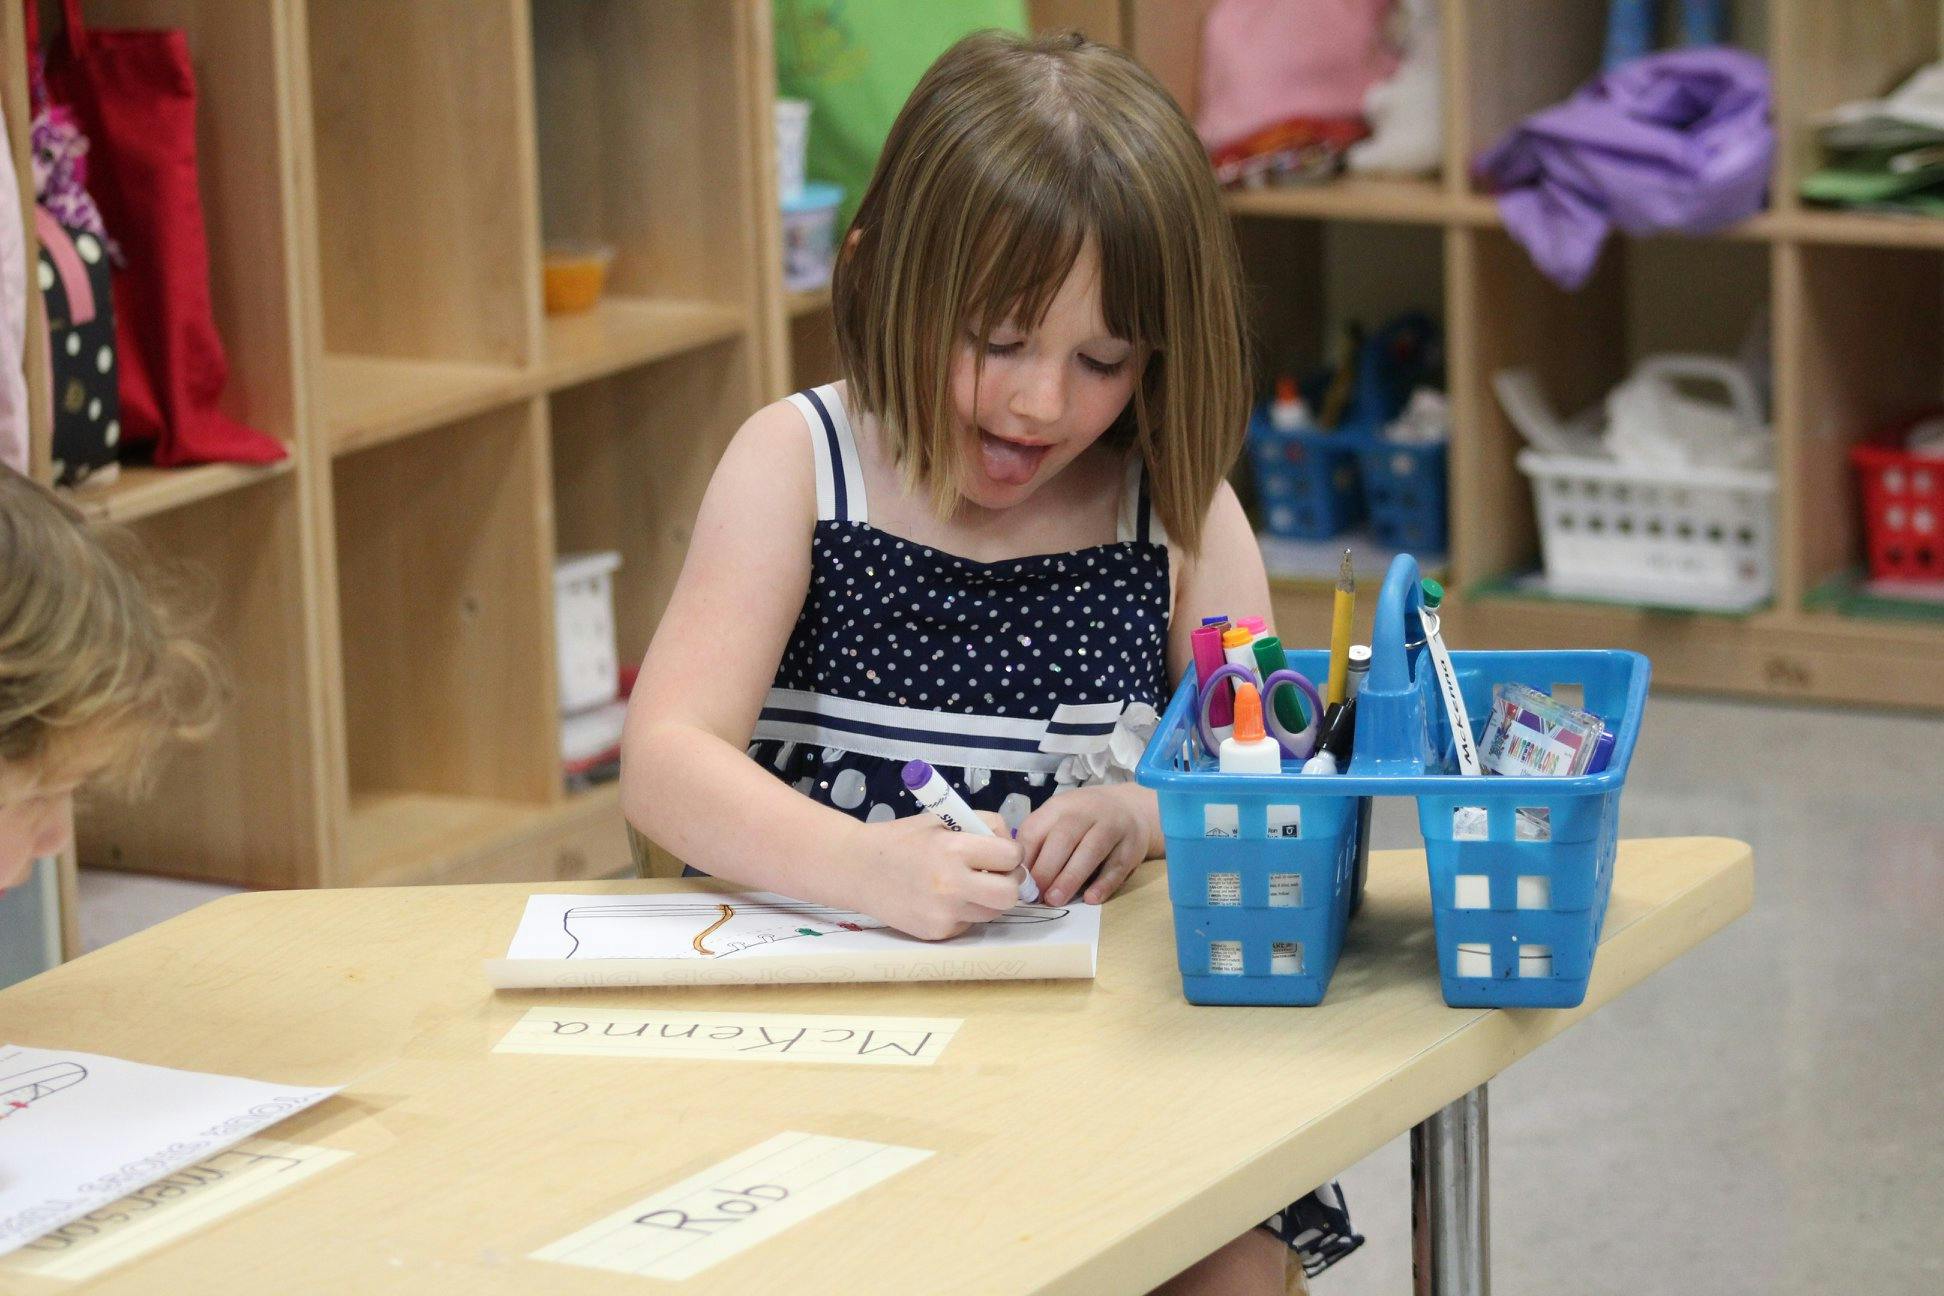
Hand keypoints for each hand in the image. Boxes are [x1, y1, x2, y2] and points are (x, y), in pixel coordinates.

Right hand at [848, 811, 1024, 940]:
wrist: (858, 869)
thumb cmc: (903, 839)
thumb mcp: (941, 819)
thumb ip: (981, 827)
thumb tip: (1012, 848)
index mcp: (954, 849)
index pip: (1011, 856)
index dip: (1011, 853)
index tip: (1001, 852)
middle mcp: (951, 885)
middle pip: (1010, 895)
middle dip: (1009, 883)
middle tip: (996, 874)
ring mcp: (944, 913)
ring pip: (993, 913)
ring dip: (988, 899)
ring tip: (966, 884)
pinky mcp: (936, 932)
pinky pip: (969, 924)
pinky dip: (965, 912)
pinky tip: (943, 899)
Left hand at [1016, 784, 1157, 906]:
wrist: (1131, 806)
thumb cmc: (1084, 819)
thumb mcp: (1058, 817)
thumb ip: (1039, 840)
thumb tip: (1017, 876)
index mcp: (1059, 807)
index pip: (1035, 829)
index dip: (1025, 858)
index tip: (1017, 882)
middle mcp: (1086, 813)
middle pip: (1063, 839)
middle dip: (1046, 869)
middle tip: (1036, 895)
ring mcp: (1112, 827)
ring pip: (1091, 851)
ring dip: (1071, 877)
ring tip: (1055, 900)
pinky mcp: (1131, 846)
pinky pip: (1117, 866)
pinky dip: (1104, 884)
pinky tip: (1090, 899)